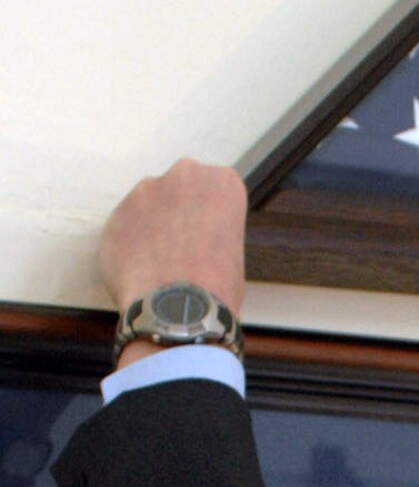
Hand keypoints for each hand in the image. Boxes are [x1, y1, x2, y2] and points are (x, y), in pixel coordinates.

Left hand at [100, 159, 247, 362]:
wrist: (181, 311)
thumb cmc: (216, 289)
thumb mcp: (233, 252)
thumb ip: (212, 230)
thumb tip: (193, 239)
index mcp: (221, 183)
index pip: (215, 190)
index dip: (210, 219)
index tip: (208, 238)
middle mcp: (183, 175)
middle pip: (179, 190)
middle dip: (178, 214)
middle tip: (182, 250)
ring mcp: (144, 192)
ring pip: (148, 207)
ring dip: (151, 229)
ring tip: (159, 267)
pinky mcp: (117, 215)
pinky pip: (124, 230)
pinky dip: (130, 248)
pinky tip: (140, 274)